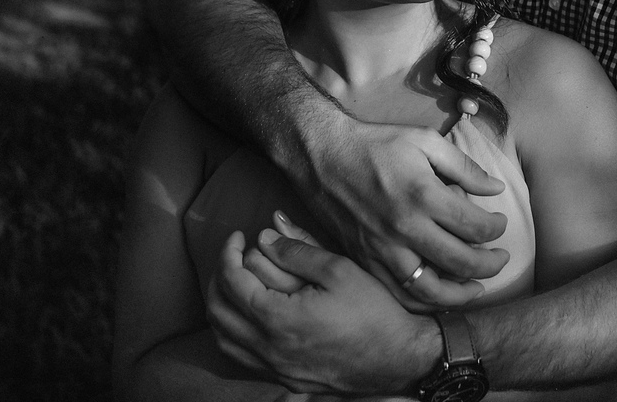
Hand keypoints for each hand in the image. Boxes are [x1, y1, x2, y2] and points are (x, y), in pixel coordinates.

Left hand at [207, 226, 436, 394]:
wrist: (398, 358)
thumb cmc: (373, 312)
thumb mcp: (339, 270)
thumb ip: (297, 251)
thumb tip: (265, 236)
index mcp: (277, 318)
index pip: (231, 281)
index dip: (227, 253)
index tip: (237, 237)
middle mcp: (268, 348)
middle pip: (218, 311)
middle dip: (219, 277)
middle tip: (232, 257)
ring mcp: (275, 368)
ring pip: (223, 339)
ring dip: (221, 307)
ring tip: (236, 283)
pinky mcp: (285, 380)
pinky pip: (241, 357)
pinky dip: (234, 333)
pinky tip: (249, 317)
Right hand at [302, 117, 509, 307]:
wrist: (321, 154)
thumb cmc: (374, 143)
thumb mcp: (424, 141)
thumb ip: (464, 166)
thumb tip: (495, 188)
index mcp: (422, 195)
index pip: (474, 226)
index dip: (496, 228)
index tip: (500, 223)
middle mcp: (403, 227)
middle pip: (460, 263)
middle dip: (490, 265)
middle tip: (501, 258)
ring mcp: (381, 248)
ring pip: (430, 290)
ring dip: (461, 293)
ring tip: (476, 286)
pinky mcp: (363, 259)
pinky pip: (398, 293)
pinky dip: (423, 301)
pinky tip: (439, 294)